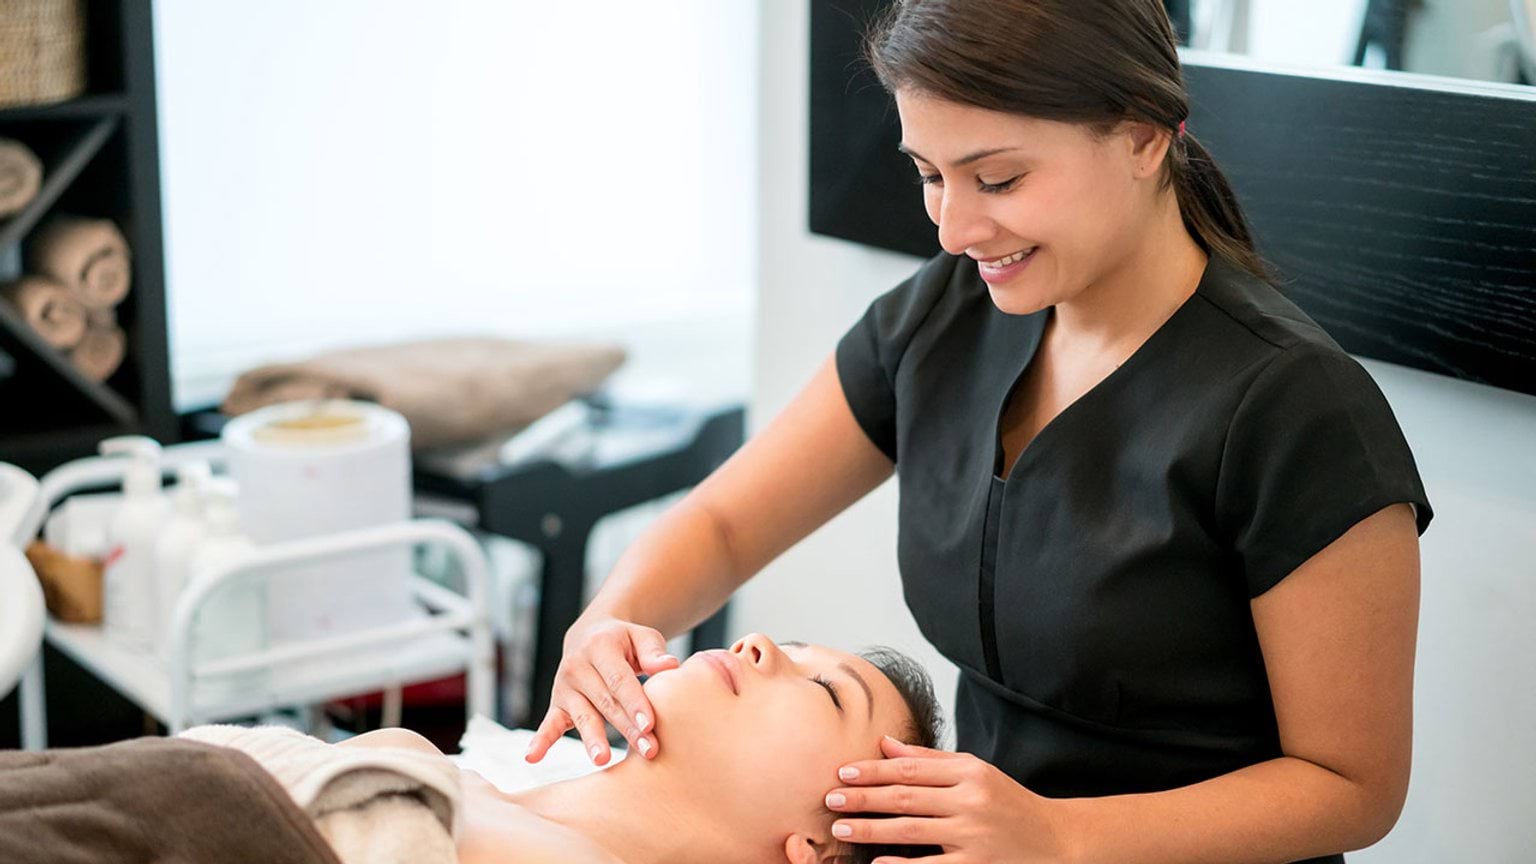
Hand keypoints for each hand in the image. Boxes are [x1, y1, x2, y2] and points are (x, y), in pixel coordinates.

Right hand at [524, 617, 679, 765]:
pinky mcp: (557, 703)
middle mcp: (577, 665)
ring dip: (593, 739)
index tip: (650, 725)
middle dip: (627, 728)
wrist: (591, 635)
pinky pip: (549, 723)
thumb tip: (669, 665)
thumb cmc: (625, 642)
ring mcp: (565, 686)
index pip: (619, 679)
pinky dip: (541, 740)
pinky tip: (532, 757)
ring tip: (603, 760)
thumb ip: (653, 651)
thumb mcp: (641, 636)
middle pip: (605, 702)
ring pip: (583, 716)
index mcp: (600, 646)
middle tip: (648, 751)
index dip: (635, 702)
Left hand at [824, 736, 1073, 862]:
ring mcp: (974, 837)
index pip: (911, 769)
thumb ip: (930, 761)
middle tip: (830, 799)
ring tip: (842, 829)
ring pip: (912, 831)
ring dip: (872, 830)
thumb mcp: (975, 772)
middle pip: (905, 797)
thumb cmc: (1008, 802)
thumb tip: (885, 745)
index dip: (873, 770)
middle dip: (863, 798)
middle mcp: (971, 801)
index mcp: (969, 773)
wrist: (1055, 839)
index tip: (842, 772)